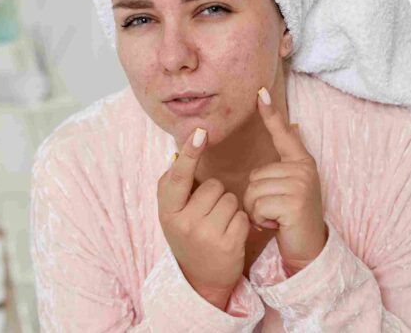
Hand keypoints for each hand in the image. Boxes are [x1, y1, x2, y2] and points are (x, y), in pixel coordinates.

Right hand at [157, 127, 247, 309]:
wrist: (201, 280)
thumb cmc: (187, 234)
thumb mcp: (172, 212)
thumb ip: (175, 184)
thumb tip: (180, 151)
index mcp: (168, 210)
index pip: (179, 176)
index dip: (190, 152)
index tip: (201, 131)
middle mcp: (184, 223)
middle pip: (213, 185)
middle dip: (216, 194)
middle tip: (208, 215)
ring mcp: (205, 235)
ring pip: (230, 199)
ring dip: (230, 208)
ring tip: (219, 225)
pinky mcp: (227, 245)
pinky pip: (242, 215)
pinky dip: (241, 222)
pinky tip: (230, 235)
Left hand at [243, 86, 328, 274]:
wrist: (309, 248)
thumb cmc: (294, 217)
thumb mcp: (293, 185)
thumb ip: (291, 157)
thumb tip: (295, 124)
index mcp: (301, 162)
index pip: (283, 134)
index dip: (270, 114)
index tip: (259, 92)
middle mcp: (303, 169)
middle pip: (255, 175)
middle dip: (256, 198)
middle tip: (275, 210)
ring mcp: (300, 184)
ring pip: (253, 191)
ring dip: (257, 211)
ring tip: (275, 218)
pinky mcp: (293, 202)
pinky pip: (258, 205)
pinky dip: (261, 220)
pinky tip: (276, 225)